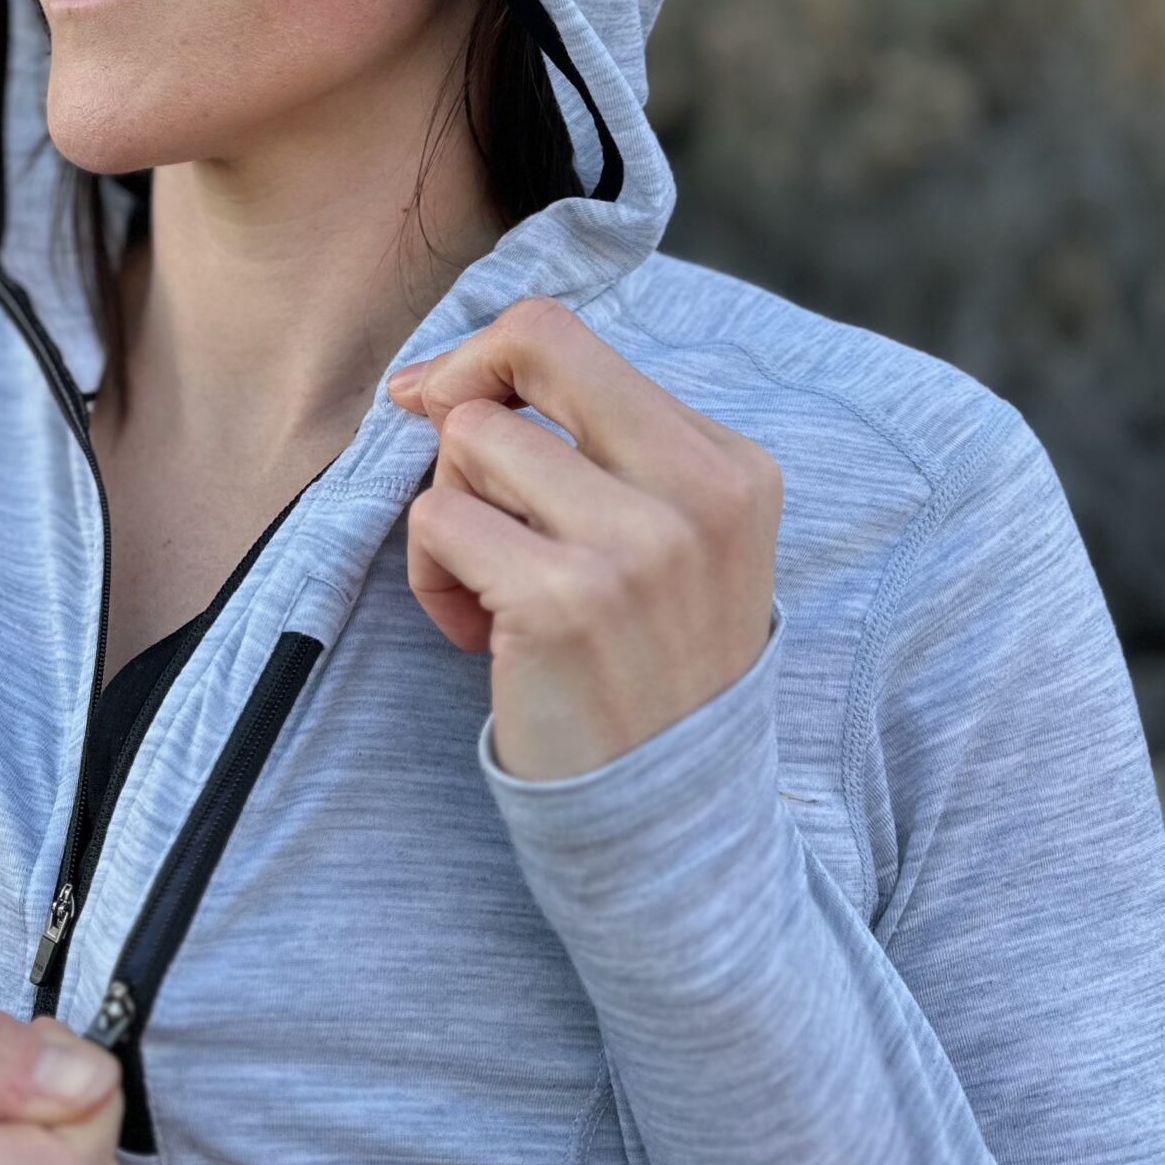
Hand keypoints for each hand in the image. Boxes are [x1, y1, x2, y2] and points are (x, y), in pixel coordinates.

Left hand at [384, 295, 782, 783]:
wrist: (670, 826)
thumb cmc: (642, 669)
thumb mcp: (669, 544)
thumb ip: (593, 453)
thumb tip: (441, 382)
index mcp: (731, 465)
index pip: (573, 338)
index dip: (489, 363)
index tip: (445, 408)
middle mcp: (699, 491)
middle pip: (531, 342)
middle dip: (458, 390)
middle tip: (452, 474)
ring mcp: (637, 544)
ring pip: (469, 437)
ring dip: (450, 513)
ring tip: (493, 591)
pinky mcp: (564, 601)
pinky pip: (437, 520)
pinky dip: (433, 577)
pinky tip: (484, 637)